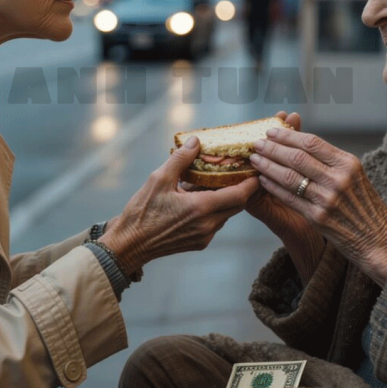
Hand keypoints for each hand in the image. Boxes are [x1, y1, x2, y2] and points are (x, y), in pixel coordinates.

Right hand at [100, 137, 258, 276]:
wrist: (129, 245)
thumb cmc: (142, 212)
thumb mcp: (158, 179)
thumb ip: (181, 159)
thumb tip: (195, 141)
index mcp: (201, 208)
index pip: (240, 195)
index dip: (252, 182)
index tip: (257, 168)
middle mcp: (208, 225)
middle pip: (238, 204)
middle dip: (242, 187)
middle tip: (241, 170)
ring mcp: (205, 236)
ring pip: (227, 214)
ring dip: (227, 198)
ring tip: (220, 180)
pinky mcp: (199, 243)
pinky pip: (216, 222)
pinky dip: (216, 209)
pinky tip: (203, 197)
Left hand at [249, 126, 386, 285]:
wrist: (379, 241)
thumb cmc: (366, 208)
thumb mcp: (356, 176)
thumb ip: (331, 162)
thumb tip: (300, 145)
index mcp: (348, 164)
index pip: (312, 142)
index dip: (288, 135)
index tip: (272, 131)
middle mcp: (339, 178)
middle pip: (297, 157)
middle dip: (273, 148)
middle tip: (257, 143)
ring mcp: (328, 199)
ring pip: (289, 176)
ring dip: (268, 166)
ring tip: (255, 159)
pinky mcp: (318, 218)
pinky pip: (289, 197)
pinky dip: (273, 187)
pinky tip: (263, 180)